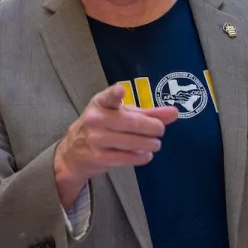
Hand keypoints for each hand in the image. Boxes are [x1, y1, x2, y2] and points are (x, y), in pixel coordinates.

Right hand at [55, 84, 178, 189]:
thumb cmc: (103, 127)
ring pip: (131, 142)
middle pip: (131, 123)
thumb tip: (174, 113)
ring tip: (155, 144)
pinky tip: (146, 155)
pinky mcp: (98, 157)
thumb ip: (148, 113)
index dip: (115, 94)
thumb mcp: (121, 114)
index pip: (108, 97)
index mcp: (101, 103)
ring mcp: (96, 139)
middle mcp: (96, 119)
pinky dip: (140, 157)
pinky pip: (125, 157)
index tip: (121, 90)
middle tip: (161, 130)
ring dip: (149, 144)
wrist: (73, 153)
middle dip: (152, 127)